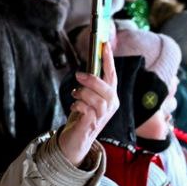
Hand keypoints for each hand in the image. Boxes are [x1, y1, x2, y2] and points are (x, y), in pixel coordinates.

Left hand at [58, 42, 118, 165]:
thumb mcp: (87, 98)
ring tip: (75, 95)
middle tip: (78, 75)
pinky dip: (79, 106)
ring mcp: (102, 118)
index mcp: (110, 97)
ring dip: (83, 94)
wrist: (75, 141)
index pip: (112, 76)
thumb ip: (89, 85)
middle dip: (92, 80)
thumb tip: (84, 68)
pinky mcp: (92, 126)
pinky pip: (88, 111)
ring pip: (98, 100)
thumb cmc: (81, 116)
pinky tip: (74, 107)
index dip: (109, 60)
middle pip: (107, 89)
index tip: (104, 44)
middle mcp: (110, 107)